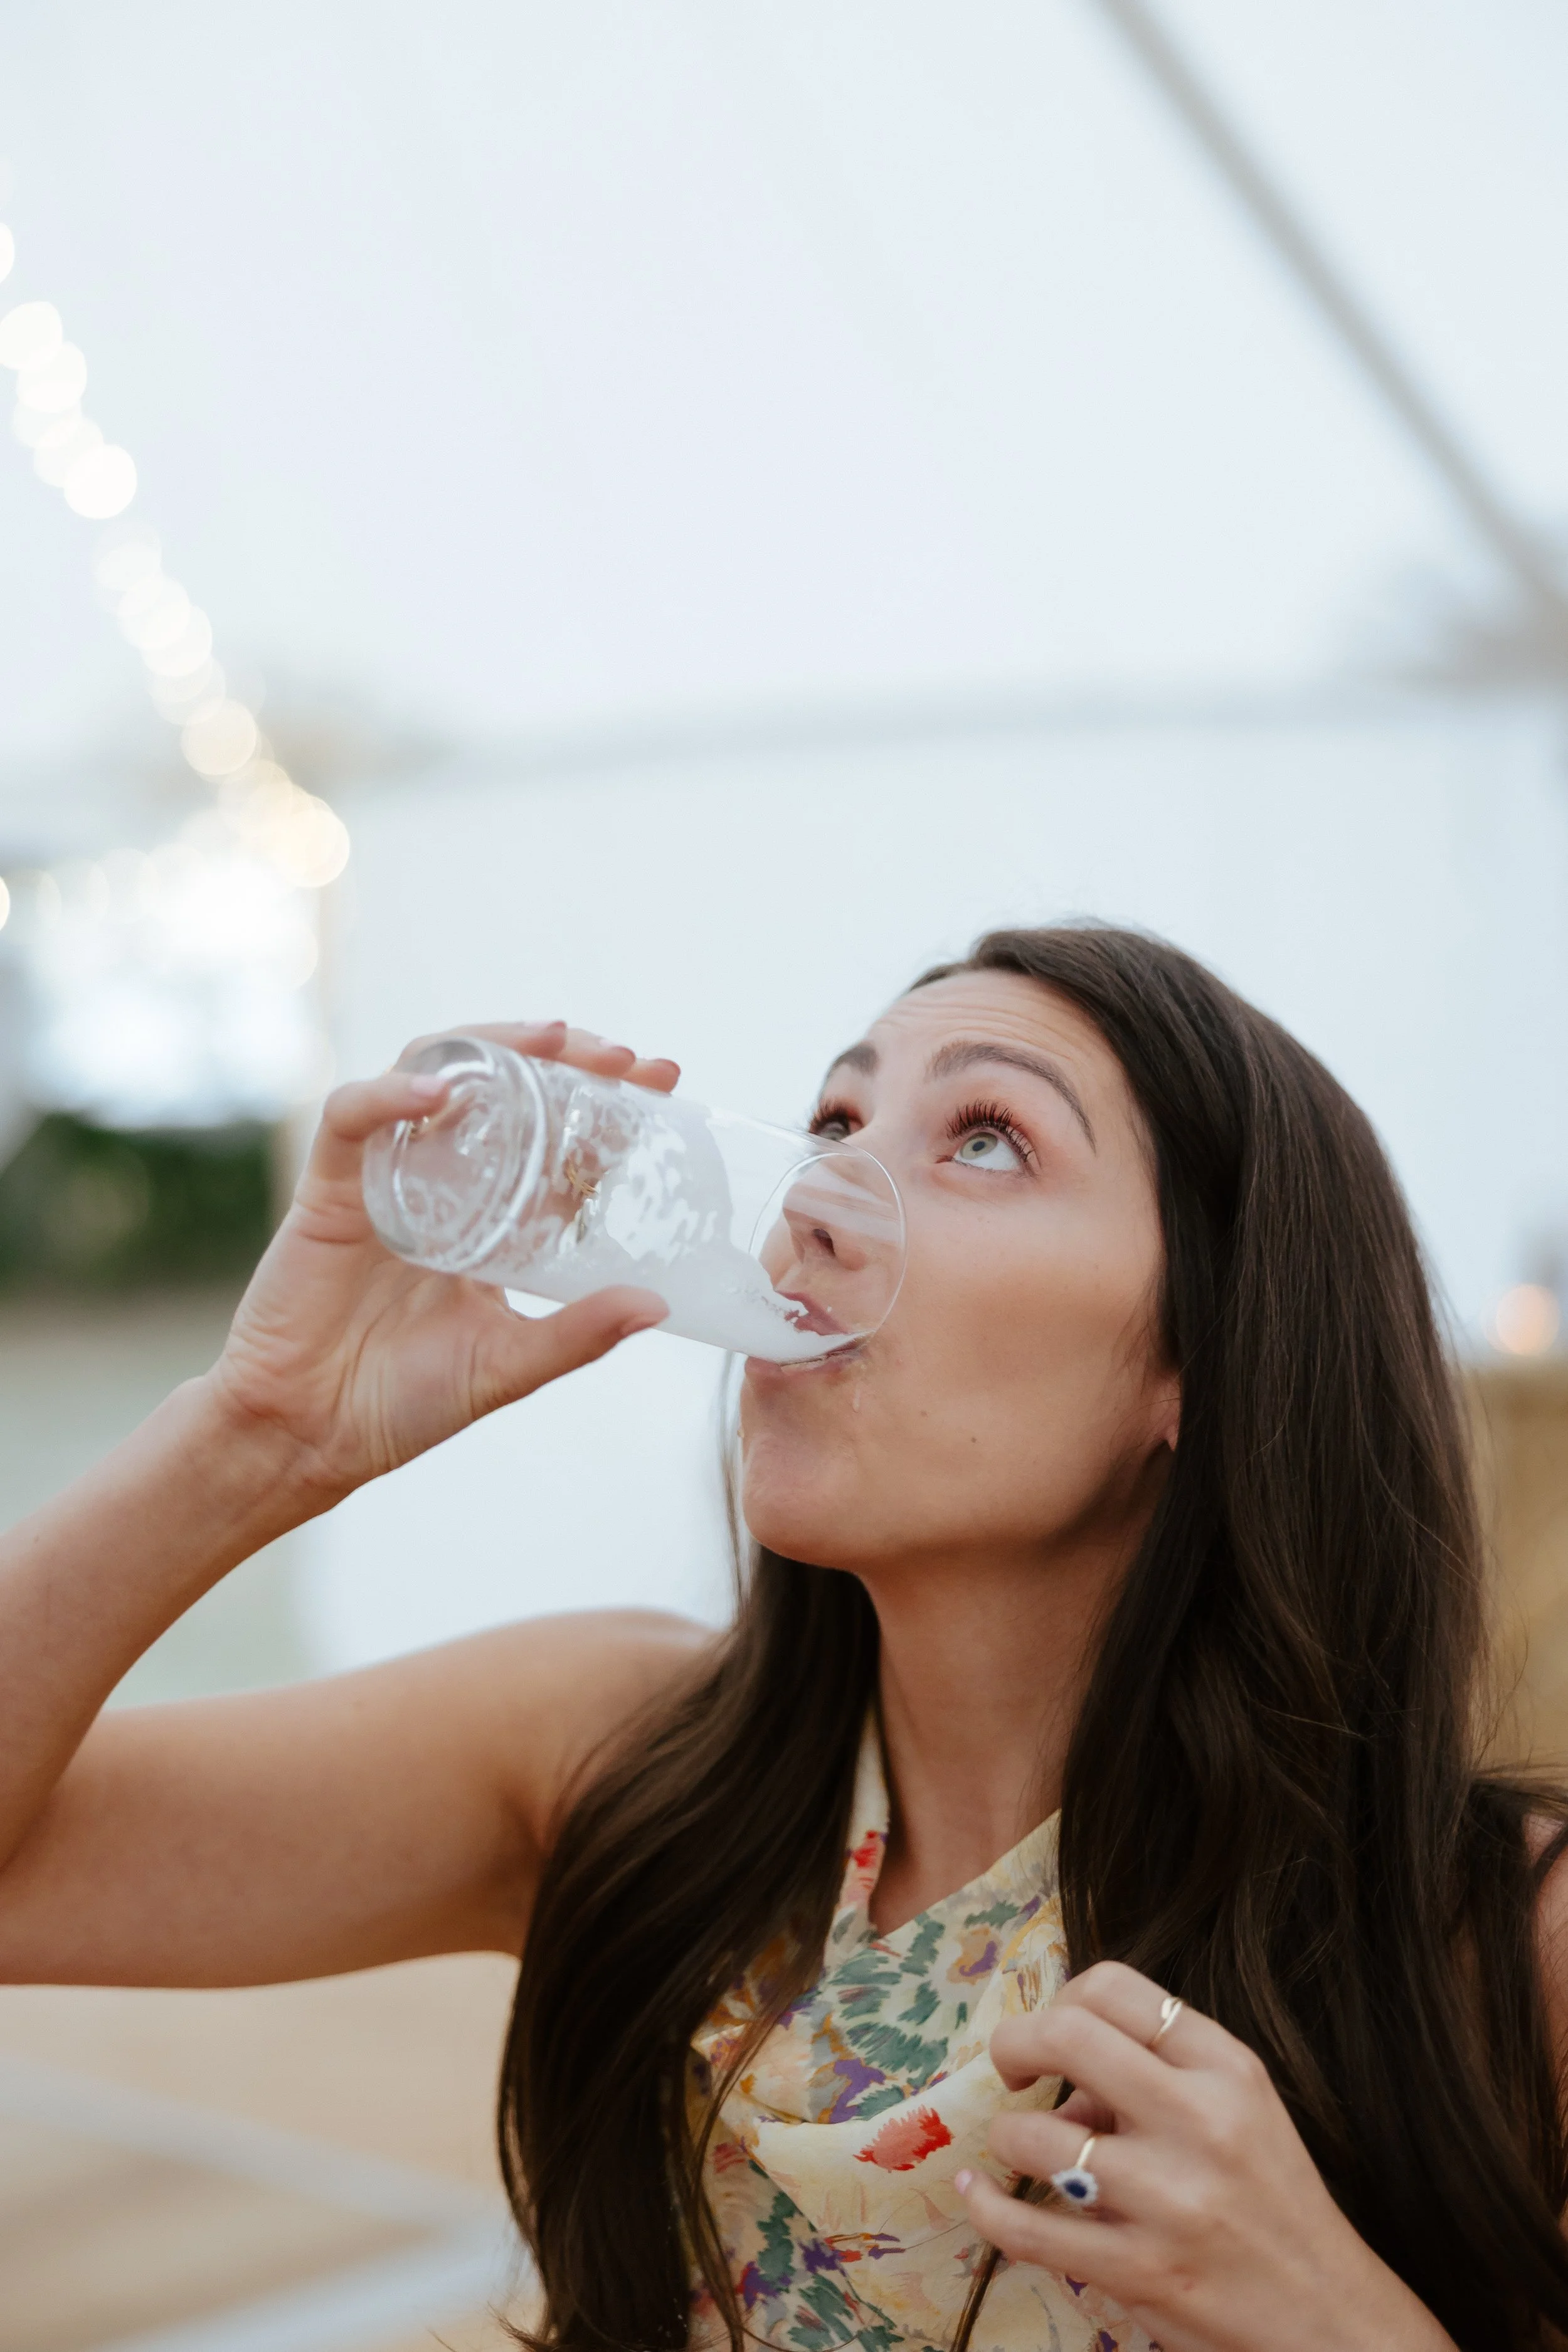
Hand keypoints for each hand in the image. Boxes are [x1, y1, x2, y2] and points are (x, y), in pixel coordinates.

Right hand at [204, 1022, 679, 1505]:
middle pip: (499, 1086)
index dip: (605, 1103)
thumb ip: (577, 1335)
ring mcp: (383, 1176)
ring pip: (431, 1075)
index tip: (664, 1081)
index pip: (552, 1136)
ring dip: (490, 1047)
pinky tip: (437, 1094)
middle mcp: (438, 1182)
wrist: (309, 1435)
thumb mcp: (508, 1365)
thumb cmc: (403, 1403)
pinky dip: (390, 1096)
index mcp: (488, 1217)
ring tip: (553, 1041)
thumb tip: (657, 1306)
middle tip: (626, 1056)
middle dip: (565, 1059)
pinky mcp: (328, 1188)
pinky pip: (352, 1118)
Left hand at [953, 1961, 1453, 2351]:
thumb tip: (1065, 2072)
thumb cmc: (1272, 2199)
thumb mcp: (1241, 2109)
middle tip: (1013, 2070)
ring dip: (1009, 2139)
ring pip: (1035, 2136)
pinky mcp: (1141, 2272)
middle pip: (1067, 2036)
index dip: (1063, 1998)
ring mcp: (1169, 2199)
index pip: (1117, 1987)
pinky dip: (988, 2208)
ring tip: (1023, 2151)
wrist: (1329, 2316)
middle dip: (1015, 2044)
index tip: (1053, 2032)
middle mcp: (1199, 2121)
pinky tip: (980, 2194)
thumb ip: (1161, 2071)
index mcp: (1226, 2069)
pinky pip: (1028, 2230)